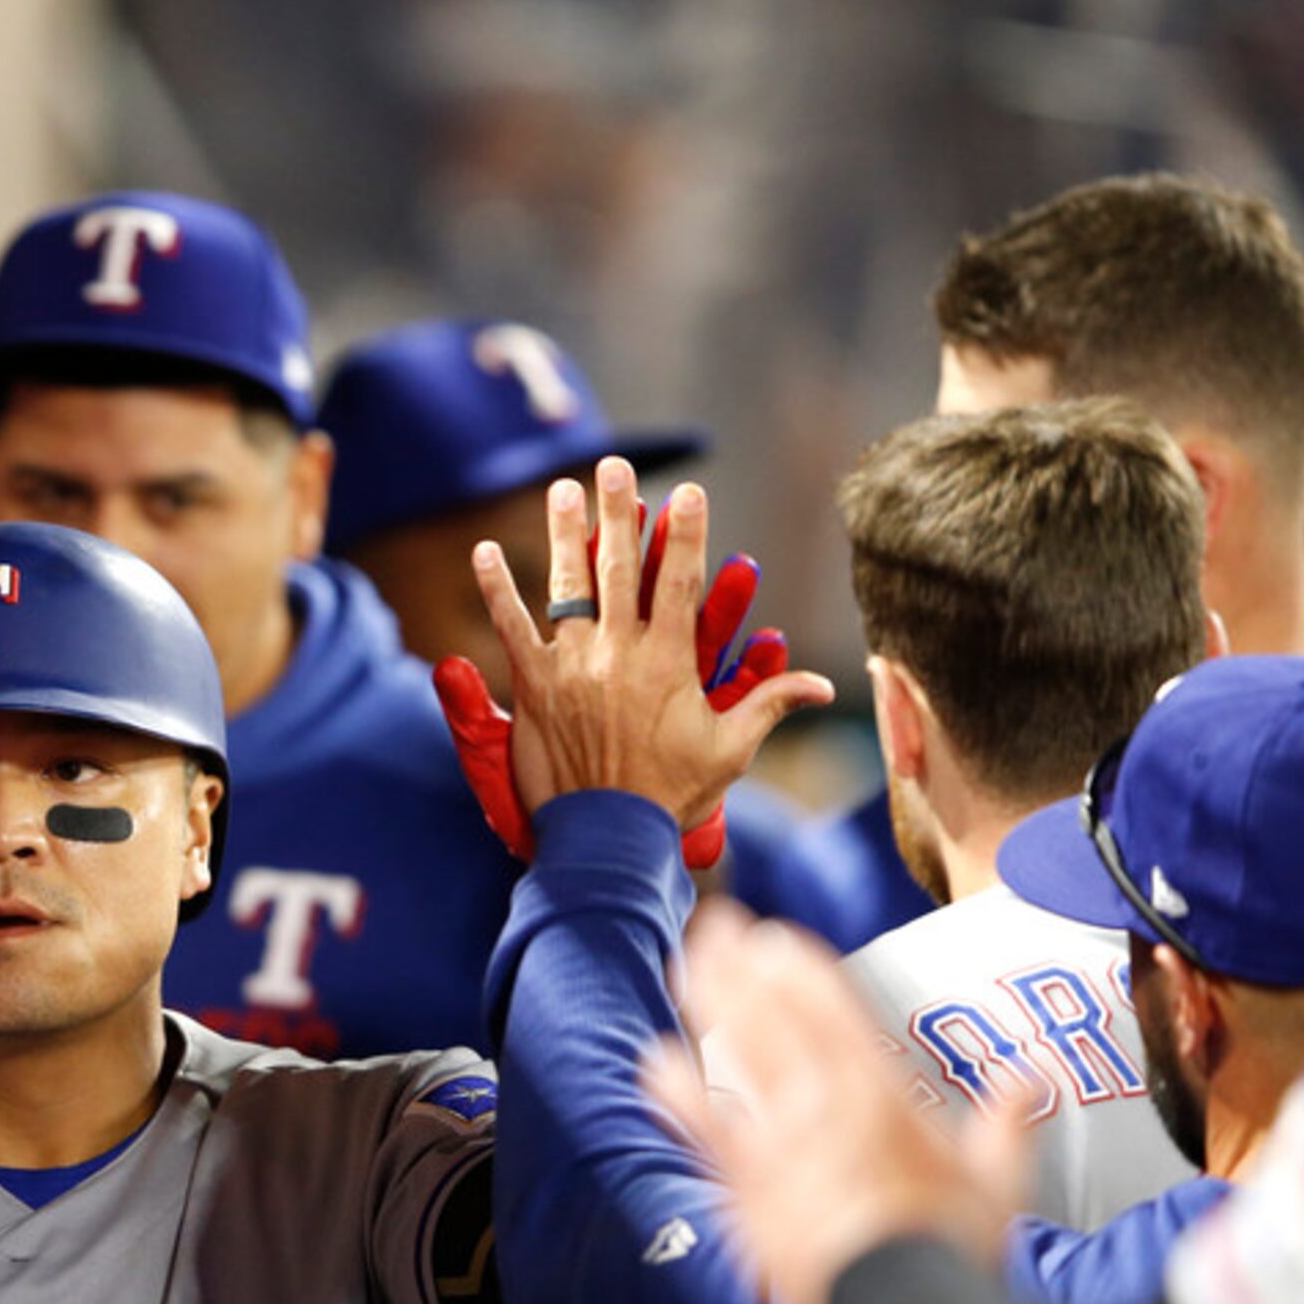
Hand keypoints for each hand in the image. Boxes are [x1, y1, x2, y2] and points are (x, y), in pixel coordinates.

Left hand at [434, 475, 805, 865]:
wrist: (608, 837)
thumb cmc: (672, 796)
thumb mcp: (729, 750)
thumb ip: (769, 705)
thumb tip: (821, 684)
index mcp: (668, 662)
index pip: (680, 582)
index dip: (685, 533)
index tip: (688, 492)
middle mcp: (618, 653)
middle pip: (620, 568)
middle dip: (620, 512)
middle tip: (616, 467)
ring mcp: (571, 666)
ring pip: (567, 586)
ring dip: (564, 534)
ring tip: (562, 490)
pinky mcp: (533, 687)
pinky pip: (511, 629)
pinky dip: (496, 590)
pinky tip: (483, 552)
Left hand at [645, 902, 1030, 1303]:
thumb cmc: (953, 1252)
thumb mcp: (1000, 1184)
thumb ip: (1007, 1122)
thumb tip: (1033, 1075)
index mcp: (883, 1095)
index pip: (831, 1008)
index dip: (797, 966)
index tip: (774, 935)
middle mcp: (823, 1106)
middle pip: (771, 1016)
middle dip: (740, 964)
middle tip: (716, 924)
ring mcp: (778, 1143)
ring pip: (732, 1055)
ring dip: (707, 1004)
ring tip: (686, 964)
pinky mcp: (745, 1186)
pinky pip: (703, 1126)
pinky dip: (677, 1089)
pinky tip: (654, 1059)